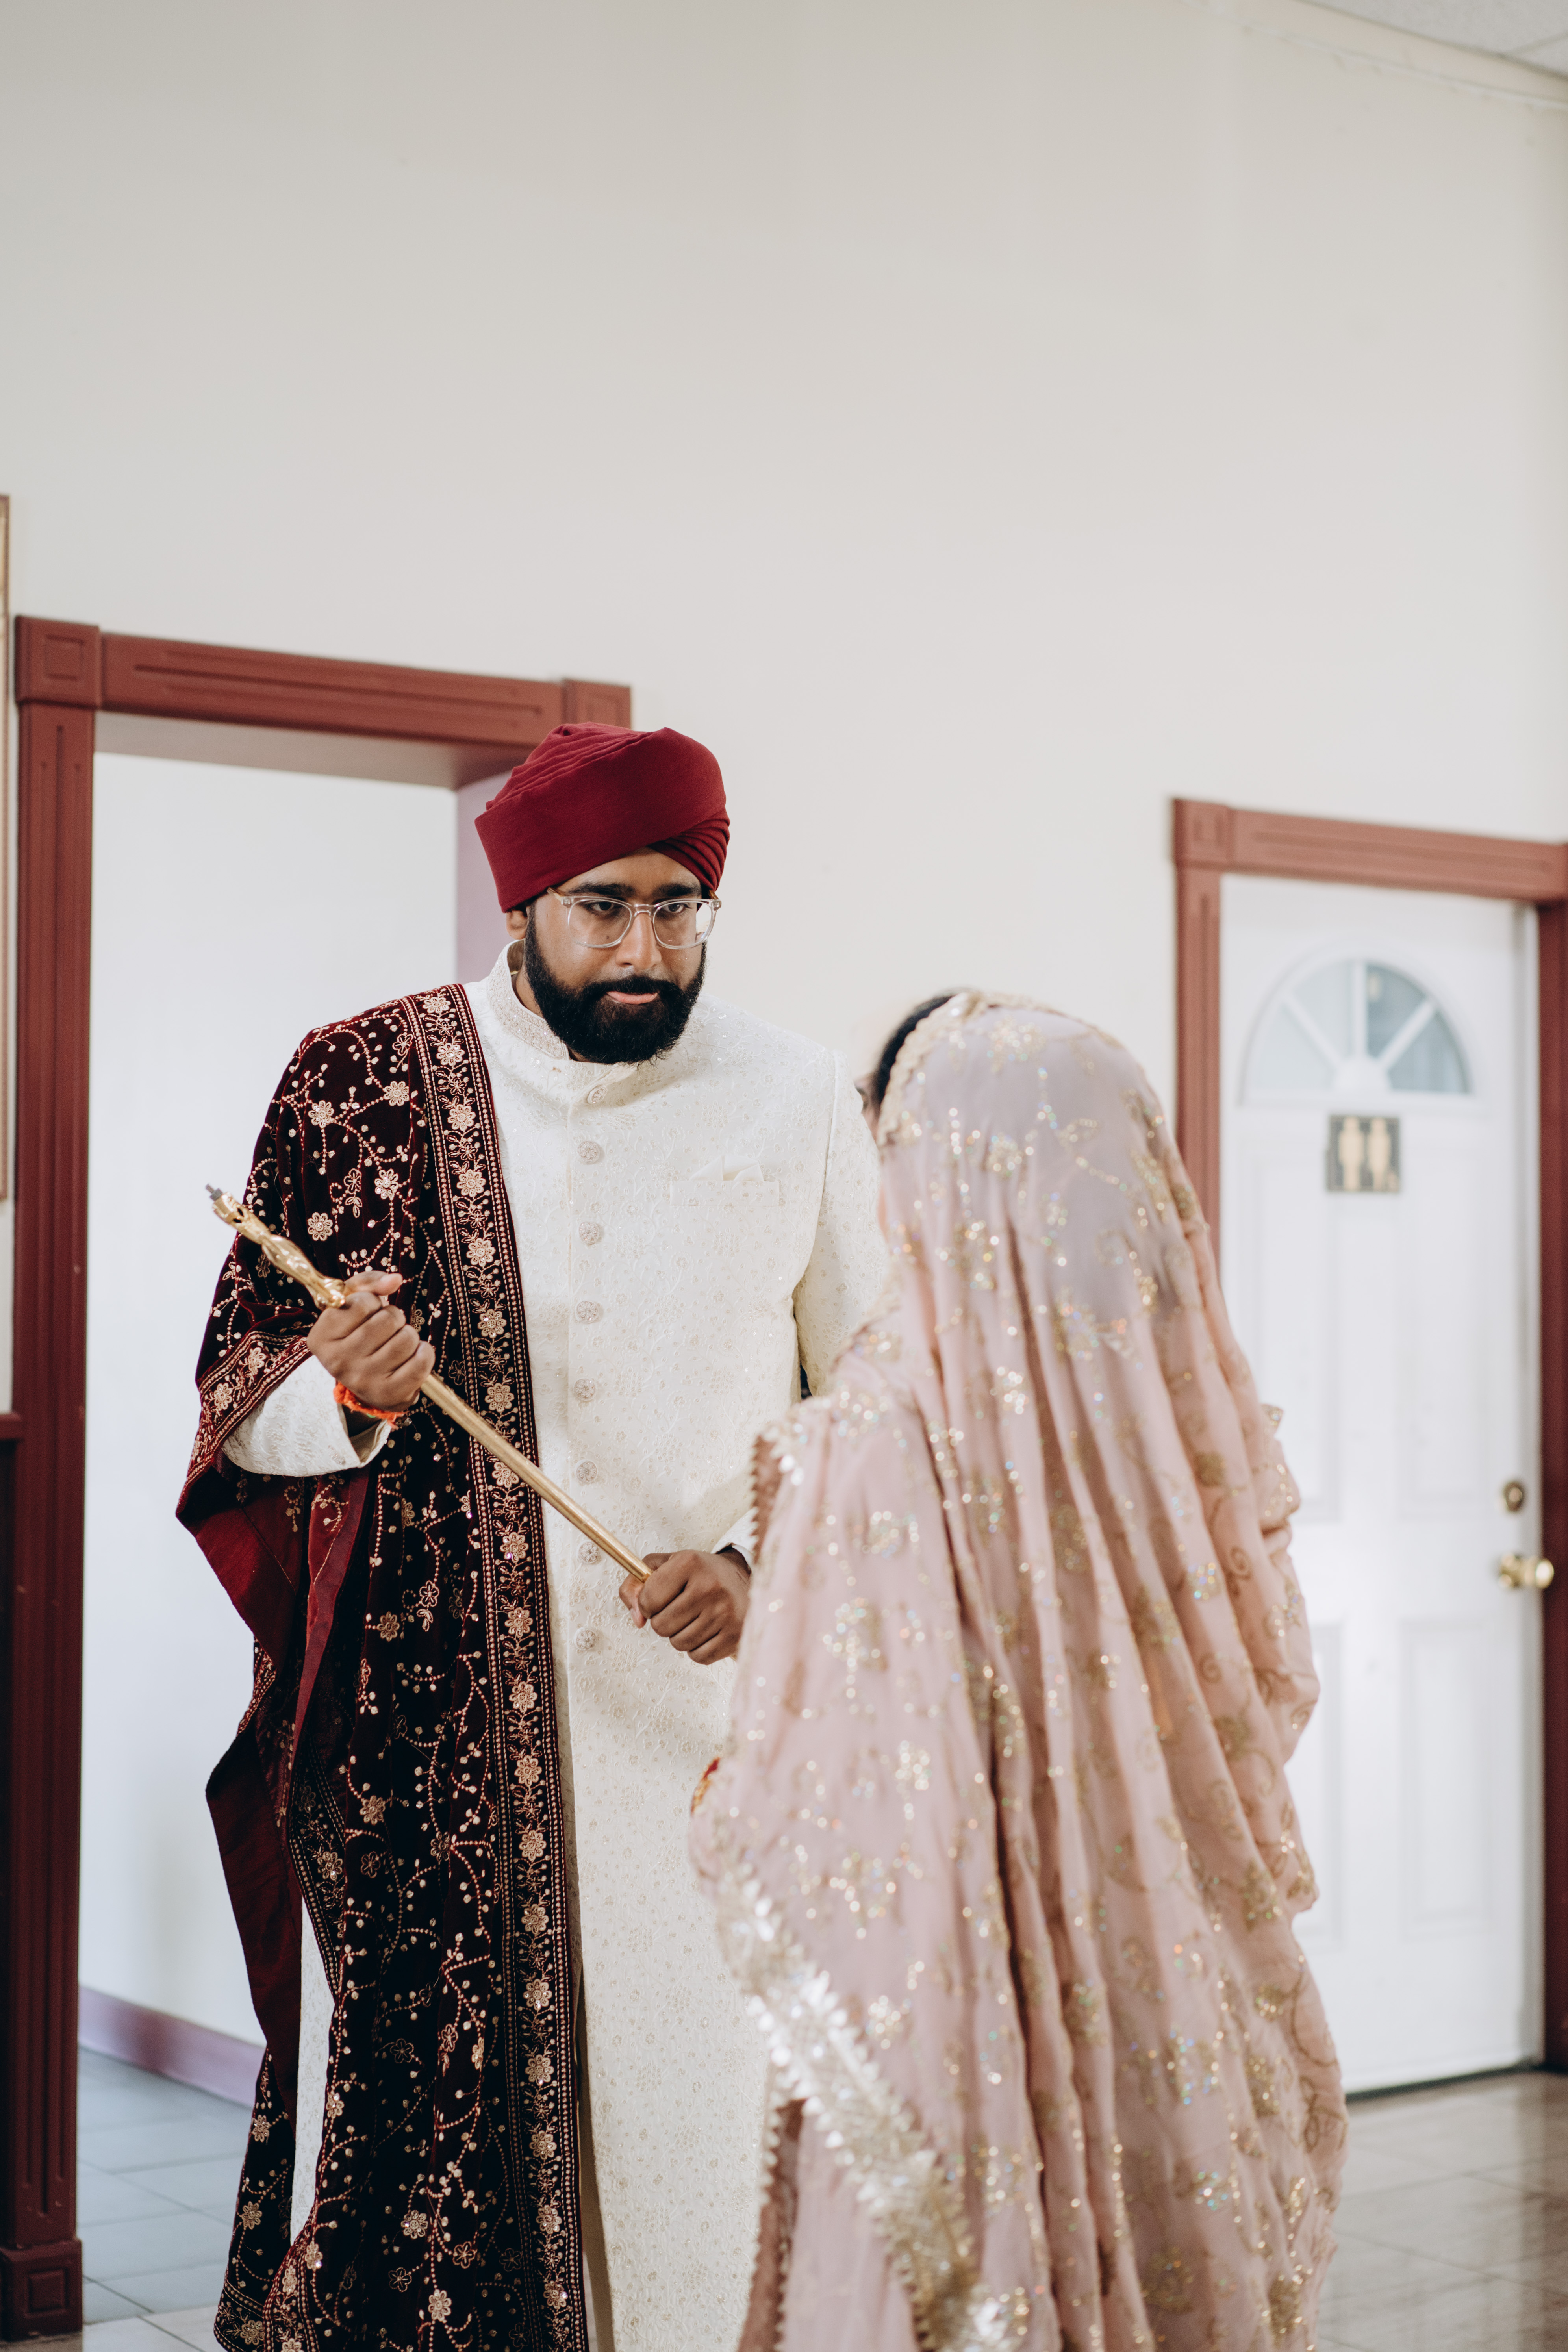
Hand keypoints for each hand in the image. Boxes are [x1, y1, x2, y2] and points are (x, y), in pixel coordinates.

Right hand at [306, 1270, 433, 1413]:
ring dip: (408, 1335)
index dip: (372, 1303)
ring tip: (395, 1344)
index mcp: (321, 1338)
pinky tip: (412, 1356)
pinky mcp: (389, 1393)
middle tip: (385, 1330)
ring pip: (407, 1338)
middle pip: (388, 1319)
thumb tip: (395, 1279)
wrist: (366, 1384)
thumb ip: (367, 1284)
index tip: (366, 1315)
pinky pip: (422, 1361)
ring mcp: (364, 1380)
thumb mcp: (350, 1305)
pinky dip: (424, 1353)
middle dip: (393, 1318)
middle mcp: (338, 1361)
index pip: (362, 1302)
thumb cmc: (358, 1336)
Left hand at [618, 1549, 749, 1664]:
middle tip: (679, 1608)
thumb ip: (636, 1584)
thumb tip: (637, 1620)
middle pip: (661, 1626)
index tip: (659, 1598)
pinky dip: (696, 1647)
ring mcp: (725, 1612)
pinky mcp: (735, 1635)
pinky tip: (706, 1629)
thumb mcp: (665, 1565)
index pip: (648, 1600)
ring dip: (679, 1634)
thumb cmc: (698, 1574)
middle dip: (663, 1620)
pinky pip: (698, 1656)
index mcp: (690, 1563)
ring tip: (694, 1617)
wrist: (743, 1579)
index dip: (646, 1603)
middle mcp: (709, 1586)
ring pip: (678, 1643)